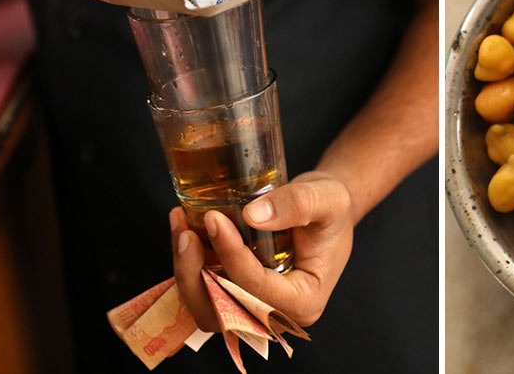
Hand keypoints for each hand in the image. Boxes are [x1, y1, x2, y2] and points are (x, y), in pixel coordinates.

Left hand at [170, 171, 354, 330]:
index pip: (258, 289)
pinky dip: (189, 267)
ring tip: (181, 229)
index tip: (215, 220)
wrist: (324, 210)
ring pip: (206, 308)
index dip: (232, 257)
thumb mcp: (327, 198)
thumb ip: (297, 204)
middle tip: (186, 232)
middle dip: (196, 274)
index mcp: (304, 301)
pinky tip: (184, 232)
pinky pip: (204, 294)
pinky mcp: (237, 298)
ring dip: (186, 272)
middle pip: (223, 312)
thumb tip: (252, 215)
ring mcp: (254, 310)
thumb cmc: (331, 209)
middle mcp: (277, 315)